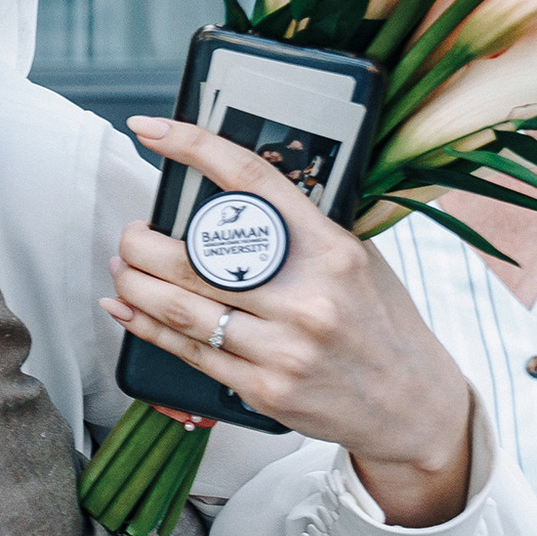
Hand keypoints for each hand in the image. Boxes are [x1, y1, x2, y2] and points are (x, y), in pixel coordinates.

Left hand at [100, 116, 473, 526]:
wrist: (412, 406)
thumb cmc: (380, 323)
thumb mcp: (359, 260)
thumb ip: (303, 228)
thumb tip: (236, 195)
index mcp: (330, 249)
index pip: (250, 180)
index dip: (193, 146)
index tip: (152, 129)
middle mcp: (305, 296)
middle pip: (192, 254)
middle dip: (141, 239)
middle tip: (132, 233)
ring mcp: (281, 347)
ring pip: (177, 305)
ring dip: (134, 282)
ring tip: (124, 266)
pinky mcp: (262, 388)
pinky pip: (187, 350)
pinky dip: (144, 326)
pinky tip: (124, 309)